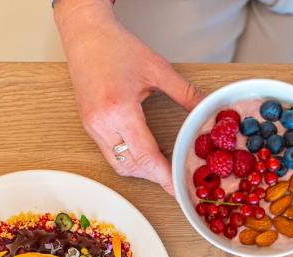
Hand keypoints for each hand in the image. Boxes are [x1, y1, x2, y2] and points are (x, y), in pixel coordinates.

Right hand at [56, 0, 202, 193]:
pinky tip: (145, 150)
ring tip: (163, 163)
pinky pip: (110, 153)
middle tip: (177, 176)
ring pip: (119, 164)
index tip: (178, 188)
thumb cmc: (116, 46)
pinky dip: (129, 158)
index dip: (164, 175)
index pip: (145, 156)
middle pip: (132, 166)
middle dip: (155, 176)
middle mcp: (102, 123)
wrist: (85, 34)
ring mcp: (92, 127)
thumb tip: (206, 110)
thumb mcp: (158, 69)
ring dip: (141, 170)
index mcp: (119, 110)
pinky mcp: (88, 126)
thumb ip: (185, 94)